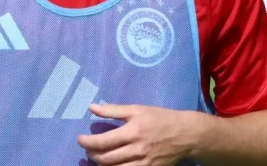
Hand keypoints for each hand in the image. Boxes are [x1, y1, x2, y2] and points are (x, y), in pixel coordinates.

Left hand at [77, 103, 195, 165]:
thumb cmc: (160, 118)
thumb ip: (113, 110)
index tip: (79, 139)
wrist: (186, 134)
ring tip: (98, 157)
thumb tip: (91, 107)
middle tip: (87, 149)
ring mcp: (143, 163)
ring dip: (101, 165)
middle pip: (106, 159)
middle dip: (91, 155)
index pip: (103, 142)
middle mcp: (137, 149)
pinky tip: (111, 165)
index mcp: (133, 131)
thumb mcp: (138, 109)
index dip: (87, 142)